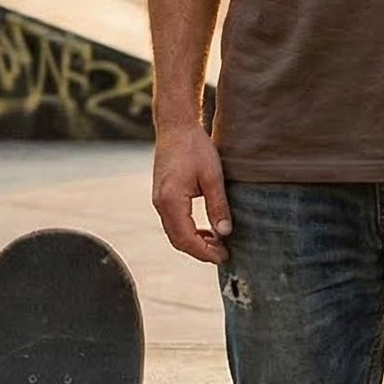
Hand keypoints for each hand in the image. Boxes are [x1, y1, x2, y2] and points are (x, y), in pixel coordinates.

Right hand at [152, 124, 231, 263]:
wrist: (176, 127)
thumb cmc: (195, 147)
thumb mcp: (213, 176)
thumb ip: (218, 206)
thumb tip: (225, 233)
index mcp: (171, 200)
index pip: (186, 239)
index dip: (204, 252)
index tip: (223, 257)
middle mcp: (160, 204)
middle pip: (178, 240)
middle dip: (200, 251)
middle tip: (222, 254)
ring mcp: (158, 200)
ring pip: (174, 232)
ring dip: (194, 241)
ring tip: (217, 243)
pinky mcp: (162, 195)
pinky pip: (173, 221)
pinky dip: (188, 230)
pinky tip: (205, 229)